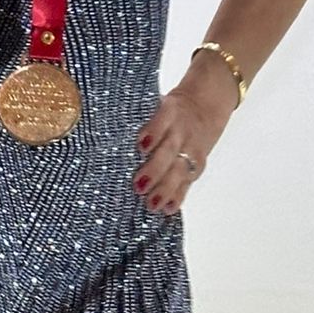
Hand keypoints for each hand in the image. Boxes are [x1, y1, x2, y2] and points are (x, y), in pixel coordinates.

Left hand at [131, 75, 235, 214]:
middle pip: (170, 150)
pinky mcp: (199, 164)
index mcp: (170, 110)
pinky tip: (167, 208)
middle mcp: (183, 130)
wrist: (204, 107)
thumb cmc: (171, 110)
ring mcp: (193, 148)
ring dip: (166, 188)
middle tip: (138, 185)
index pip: (161, 120)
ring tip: (151, 204)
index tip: (140, 146)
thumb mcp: (158, 104)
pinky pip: (188, 182)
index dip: (153, 133)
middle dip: (155, 169)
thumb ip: (141, 118)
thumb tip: (109, 136)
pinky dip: (179, 196)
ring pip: (180, 170)